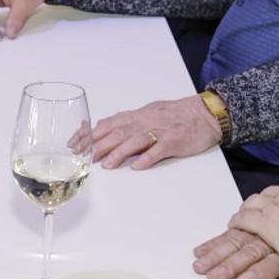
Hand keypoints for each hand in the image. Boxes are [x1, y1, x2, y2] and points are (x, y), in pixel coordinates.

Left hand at [89, 96, 221, 169]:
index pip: (108, 123)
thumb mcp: (148, 113)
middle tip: (83, 156)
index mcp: (137, 115)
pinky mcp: (174, 141)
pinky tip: (137, 165)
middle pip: (118, 132)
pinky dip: (147, 157)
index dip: (89, 133)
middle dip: (98, 145)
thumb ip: (127, 121)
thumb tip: (104, 126)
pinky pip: (159, 149)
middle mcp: (145, 121)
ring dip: (119, 152)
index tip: (74, 143)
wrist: (204, 114)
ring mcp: (160, 131)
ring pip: (135, 140)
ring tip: (106, 165)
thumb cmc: (176, 114)